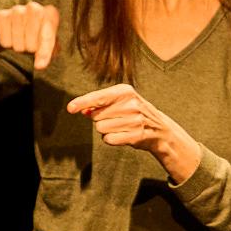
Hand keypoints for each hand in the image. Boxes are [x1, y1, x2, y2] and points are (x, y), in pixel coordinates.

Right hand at [0, 2, 59, 70]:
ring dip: (19, 47)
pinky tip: (10, 37)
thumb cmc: (35, 36)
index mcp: (50, 13)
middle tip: (30, 46)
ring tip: (20, 41)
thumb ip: (49, 53)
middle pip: (33, 41)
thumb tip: (40, 64)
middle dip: (31, 49)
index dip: (44, 52)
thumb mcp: (47, 43)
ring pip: (18, 40)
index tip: (40, 66)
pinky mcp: (2, 14)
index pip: (49, 35)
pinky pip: (5, 39)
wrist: (11, 28)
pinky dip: (7, 43)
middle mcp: (34, 7)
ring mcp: (17, 9)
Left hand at [66, 84, 202, 184]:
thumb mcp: (119, 101)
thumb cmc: (133, 112)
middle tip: (116, 119)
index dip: (82, 103)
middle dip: (100, 119)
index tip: (70, 108)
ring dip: (106, 130)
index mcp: (125, 91)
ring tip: (120, 127)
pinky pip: (109, 139)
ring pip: (101, 128)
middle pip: (96, 116)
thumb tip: (81, 110)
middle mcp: (131, 104)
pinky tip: (122, 136)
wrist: (160, 129)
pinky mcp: (135, 135)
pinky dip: (111, 139)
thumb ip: (98, 103)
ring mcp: (135, 120)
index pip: (98, 97)